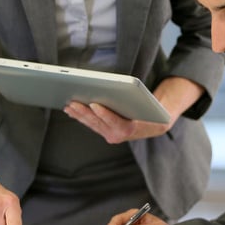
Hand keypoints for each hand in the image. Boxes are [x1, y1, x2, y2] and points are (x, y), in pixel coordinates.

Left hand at [65, 76, 204, 143]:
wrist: (156, 123)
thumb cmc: (152, 111)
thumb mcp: (150, 104)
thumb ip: (138, 99)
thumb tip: (127, 88)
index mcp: (130, 130)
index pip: (114, 122)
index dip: (104, 114)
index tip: (94, 104)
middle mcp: (118, 136)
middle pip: (98, 122)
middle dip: (84, 112)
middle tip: (73, 102)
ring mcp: (110, 135)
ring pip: (91, 124)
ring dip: (78, 115)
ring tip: (68, 105)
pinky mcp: (105, 132)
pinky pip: (91, 124)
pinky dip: (81, 117)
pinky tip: (72, 110)